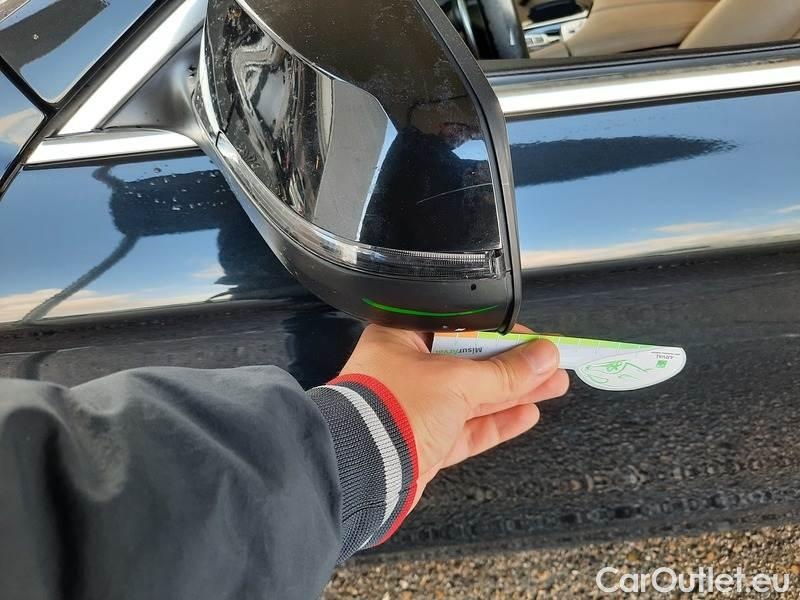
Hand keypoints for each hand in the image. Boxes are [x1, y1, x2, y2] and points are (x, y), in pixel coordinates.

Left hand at [339, 324, 569, 507]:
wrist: (361, 470)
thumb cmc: (390, 410)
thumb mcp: (456, 381)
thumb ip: (504, 372)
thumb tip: (544, 356)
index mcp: (401, 339)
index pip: (461, 329)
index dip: (499, 333)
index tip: (533, 339)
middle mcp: (407, 371)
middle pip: (471, 363)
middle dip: (515, 365)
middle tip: (552, 363)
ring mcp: (417, 408)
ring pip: (474, 397)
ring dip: (514, 391)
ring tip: (553, 384)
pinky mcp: (426, 441)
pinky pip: (469, 427)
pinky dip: (498, 421)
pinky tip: (527, 413)